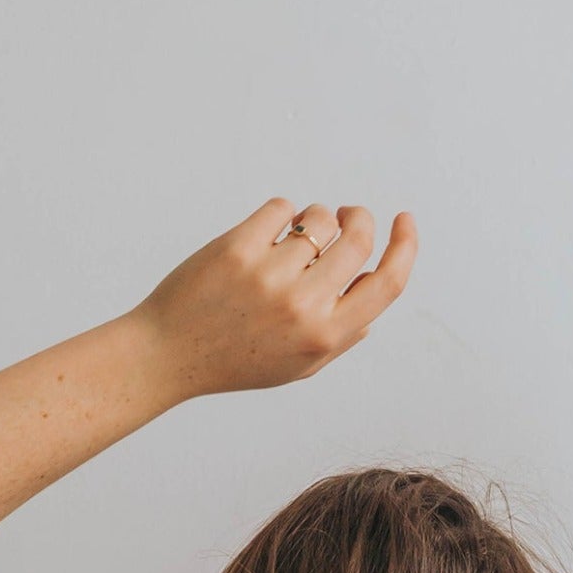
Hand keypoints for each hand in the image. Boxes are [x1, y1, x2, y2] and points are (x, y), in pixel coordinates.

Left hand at [131, 197, 418, 400]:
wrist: (167, 355)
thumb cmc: (234, 360)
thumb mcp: (298, 365)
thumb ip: (341, 335)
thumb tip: (374, 297)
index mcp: (325, 335)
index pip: (388, 282)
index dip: (405, 246)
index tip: (405, 221)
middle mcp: (303, 305)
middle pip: (359, 239)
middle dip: (360, 218)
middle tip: (348, 214)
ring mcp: (270, 275)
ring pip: (319, 218)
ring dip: (316, 216)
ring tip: (296, 232)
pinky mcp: (237, 248)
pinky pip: (280, 207)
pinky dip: (282, 212)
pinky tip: (267, 230)